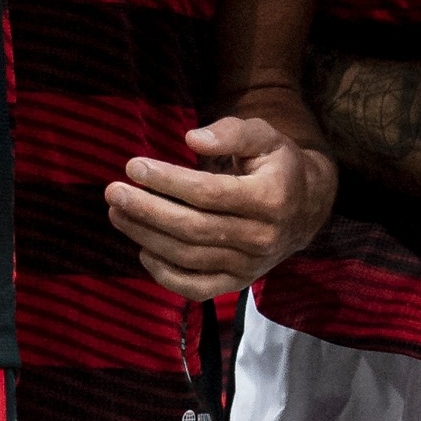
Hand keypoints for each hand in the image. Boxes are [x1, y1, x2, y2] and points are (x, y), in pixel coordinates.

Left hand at [106, 117, 336, 300]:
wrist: (305, 208)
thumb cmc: (277, 164)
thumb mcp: (264, 136)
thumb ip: (231, 132)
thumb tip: (192, 139)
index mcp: (272, 197)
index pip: (210, 193)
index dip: (168, 181)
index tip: (134, 165)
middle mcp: (263, 237)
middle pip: (194, 228)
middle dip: (147, 210)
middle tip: (114, 192)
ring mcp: (250, 266)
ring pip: (189, 257)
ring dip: (146, 236)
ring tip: (118, 213)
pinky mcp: (238, 284)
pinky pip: (196, 288)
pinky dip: (165, 275)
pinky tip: (143, 249)